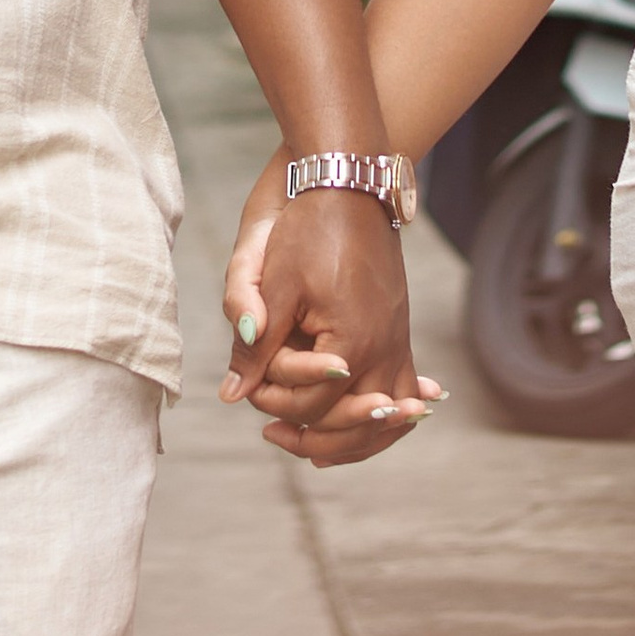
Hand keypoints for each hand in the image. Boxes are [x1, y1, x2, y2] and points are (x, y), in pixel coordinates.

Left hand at [219, 158, 439, 467]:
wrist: (351, 187)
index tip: (250, 390)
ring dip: (354, 439)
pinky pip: (403, 392)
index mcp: (352, 343)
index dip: (274, 404)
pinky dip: (385, 418)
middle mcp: (384, 350)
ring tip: (314, 447)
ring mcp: (398, 342)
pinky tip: (368, 421)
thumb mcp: (274, 285)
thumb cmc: (309, 231)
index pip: (311, 406)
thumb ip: (255, 346)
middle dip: (312, 436)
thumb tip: (232, 394)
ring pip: (387, 420)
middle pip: (353, 425)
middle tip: (272, 433)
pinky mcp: (401, 333)